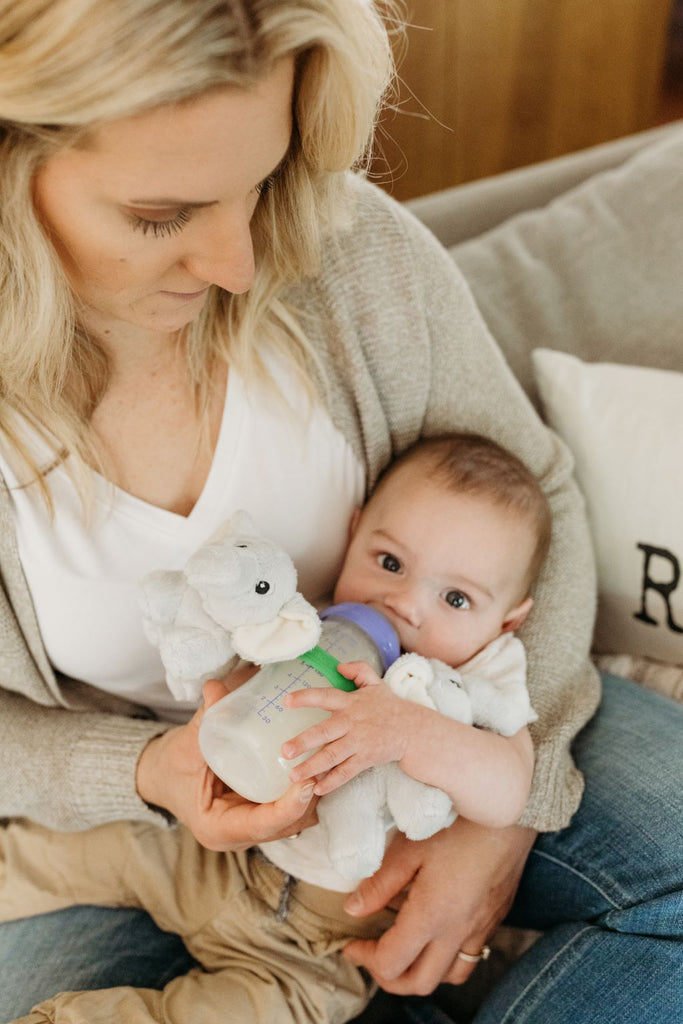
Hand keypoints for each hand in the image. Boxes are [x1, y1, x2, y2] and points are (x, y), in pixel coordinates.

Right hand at [136, 679, 317, 851]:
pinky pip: (288, 811)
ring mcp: (250, 827)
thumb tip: (215, 688)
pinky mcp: (258, 814)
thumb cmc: (172, 766)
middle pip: (287, 825)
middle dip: (309, 799)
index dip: (290, 807)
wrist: (161, 776)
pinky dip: (303, 794)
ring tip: (325, 762)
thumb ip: (205, 719)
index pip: (264, 825)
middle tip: (324, 763)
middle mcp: (238, 835)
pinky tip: (315, 765)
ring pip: (293, 821)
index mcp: (218, 828)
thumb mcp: (186, 745)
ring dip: (311, 797)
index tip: (308, 783)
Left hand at [281, 661, 412, 794]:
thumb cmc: (388, 706)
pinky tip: (317, 789)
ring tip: (294, 775)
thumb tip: (339, 666)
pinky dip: (333, 782)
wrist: (413, 730)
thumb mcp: (375, 682)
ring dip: (312, 767)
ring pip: (332, 756)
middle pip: (324, 732)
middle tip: (284, 751)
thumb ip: (358, 669)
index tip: (286, 701)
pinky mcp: (366, 759)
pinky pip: (346, 772)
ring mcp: (359, 743)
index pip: (325, 696)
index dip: (306, 697)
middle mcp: (352, 723)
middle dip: (303, 742)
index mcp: (350, 702)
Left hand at [342, 818, 536, 994]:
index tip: (351, 943)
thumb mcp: (410, 848)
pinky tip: (437, 932)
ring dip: (421, 973)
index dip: (365, 958)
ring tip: (404, 949)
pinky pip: (470, 957)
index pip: (391, 962)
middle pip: (419, 983)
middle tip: (372, 954)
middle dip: (389, 978)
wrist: (509, 812)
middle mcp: (458, 932)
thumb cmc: (457, 824)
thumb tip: (353, 908)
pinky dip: (447, 959)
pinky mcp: (495, 918)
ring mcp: (480, 928)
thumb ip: (380, 883)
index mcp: (432, 916)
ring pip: (449, 976)